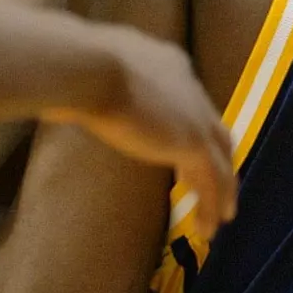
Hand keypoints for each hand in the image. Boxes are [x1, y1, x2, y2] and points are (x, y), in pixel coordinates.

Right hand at [47, 25, 235, 238]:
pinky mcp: (194, 143)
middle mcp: (189, 86)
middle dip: (216, 158)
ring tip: (220, 216)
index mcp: (167, 63)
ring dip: (222, 190)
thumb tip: (70, 88)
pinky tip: (205, 229)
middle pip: (214, 130)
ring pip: (221, 160)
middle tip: (211, 185)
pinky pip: (213, 182)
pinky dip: (212, 205)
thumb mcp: (93, 67)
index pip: (189, 99)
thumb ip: (97, 79)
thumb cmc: (76, 64)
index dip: (190, 125)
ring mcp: (196, 115)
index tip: (182, 150)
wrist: (88, 68)